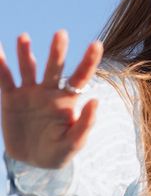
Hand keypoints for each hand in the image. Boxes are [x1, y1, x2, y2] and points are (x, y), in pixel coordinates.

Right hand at [0, 30, 102, 168]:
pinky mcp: (10, 99)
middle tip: (61, 33)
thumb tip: (96, 100)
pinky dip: (0, 65)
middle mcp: (50, 91)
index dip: (89, 61)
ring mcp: (30, 93)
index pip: (81, 76)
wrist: (31, 162)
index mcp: (68, 99)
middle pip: (55, 67)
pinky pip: (4, 80)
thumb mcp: (73, 143)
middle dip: (57, 51)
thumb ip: (85, 124)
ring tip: (24, 37)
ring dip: (25, 53)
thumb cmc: (58, 152)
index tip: (96, 44)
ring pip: (28, 68)